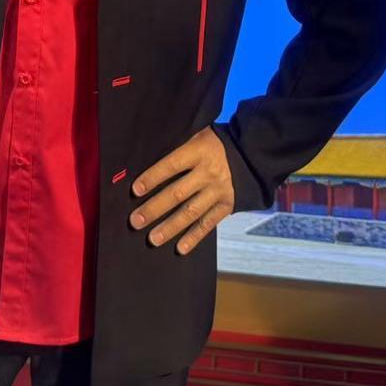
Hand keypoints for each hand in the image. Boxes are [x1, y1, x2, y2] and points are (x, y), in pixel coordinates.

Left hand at [129, 127, 233, 254]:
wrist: (250, 154)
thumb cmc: (214, 144)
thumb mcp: (197, 136)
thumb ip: (178, 150)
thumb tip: (150, 166)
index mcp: (198, 151)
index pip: (171, 165)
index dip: (153, 177)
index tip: (136, 190)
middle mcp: (208, 173)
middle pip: (178, 193)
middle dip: (154, 208)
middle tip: (136, 221)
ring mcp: (218, 191)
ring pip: (191, 212)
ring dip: (170, 227)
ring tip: (153, 239)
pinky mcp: (227, 206)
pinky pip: (208, 223)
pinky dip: (194, 237)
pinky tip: (180, 248)